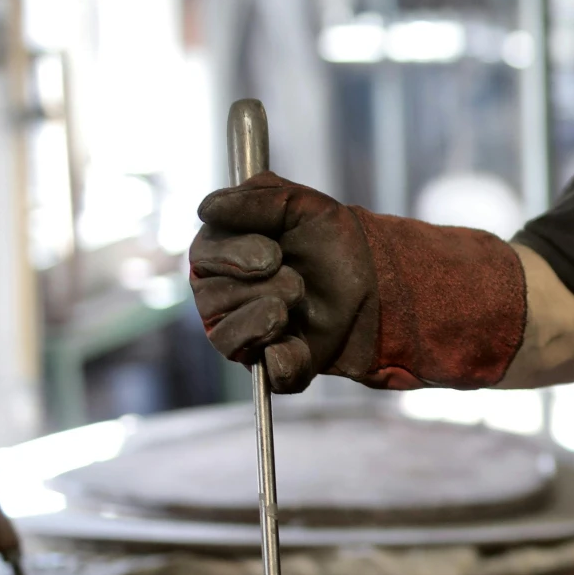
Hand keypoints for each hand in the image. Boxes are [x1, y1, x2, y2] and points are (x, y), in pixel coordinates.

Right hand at [189, 172, 377, 393]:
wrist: (371, 272)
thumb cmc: (324, 236)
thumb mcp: (298, 203)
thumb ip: (255, 199)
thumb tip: (207, 210)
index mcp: (218, 255)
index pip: (203, 258)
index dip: (235, 256)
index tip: (274, 254)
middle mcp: (219, 297)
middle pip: (212, 301)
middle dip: (263, 286)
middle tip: (297, 280)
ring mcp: (242, 335)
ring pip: (228, 339)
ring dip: (270, 316)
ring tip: (300, 299)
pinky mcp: (273, 366)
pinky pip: (266, 375)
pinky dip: (285, 361)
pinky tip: (299, 343)